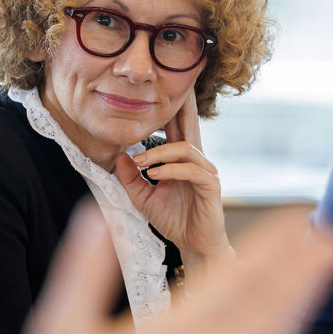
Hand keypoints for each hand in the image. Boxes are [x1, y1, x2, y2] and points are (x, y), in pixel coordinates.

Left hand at [115, 92, 233, 278]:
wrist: (193, 246)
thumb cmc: (173, 221)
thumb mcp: (144, 198)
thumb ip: (132, 178)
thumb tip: (121, 155)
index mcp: (182, 160)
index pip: (177, 128)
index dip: (171, 109)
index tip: (159, 90)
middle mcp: (197, 161)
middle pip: (190, 126)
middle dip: (182, 106)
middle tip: (171, 87)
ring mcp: (206, 172)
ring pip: (185, 149)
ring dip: (160, 153)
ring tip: (140, 162)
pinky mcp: (211, 187)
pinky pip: (191, 171)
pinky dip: (171, 170)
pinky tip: (155, 175)